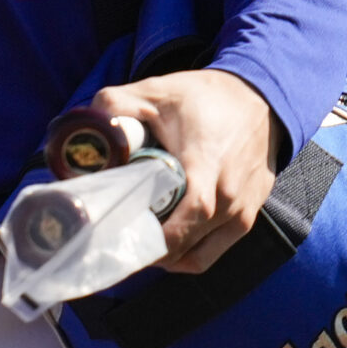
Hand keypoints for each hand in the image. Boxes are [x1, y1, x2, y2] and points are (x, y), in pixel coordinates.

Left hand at [88, 69, 279, 274]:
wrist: (258, 98)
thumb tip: (87, 127)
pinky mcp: (248, 217)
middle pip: (186, 243)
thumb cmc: (205, 97)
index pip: (189, 215)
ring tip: (136, 241)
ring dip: (166, 256)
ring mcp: (243, 211)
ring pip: (198, 256)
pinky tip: (164, 242)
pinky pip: (213, 252)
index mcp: (208, 165)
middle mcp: (230, 196)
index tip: (121, 237)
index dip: (156, 236)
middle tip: (114, 239)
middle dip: (148, 249)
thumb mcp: (157, 91)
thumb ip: (117, 104)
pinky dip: (187, 254)